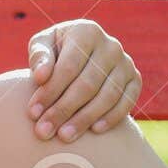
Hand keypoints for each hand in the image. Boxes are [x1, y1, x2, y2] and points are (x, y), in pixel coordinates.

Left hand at [27, 19, 140, 140]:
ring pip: (107, 96)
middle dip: (63, 110)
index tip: (32, 113)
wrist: (81, 55)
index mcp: (86, 31)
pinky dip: (111, 117)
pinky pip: (126, 101)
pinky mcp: (135, 79)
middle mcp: (110, 45)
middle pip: (87, 84)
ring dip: (84, 118)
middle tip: (44, 131)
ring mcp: (126, 63)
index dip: (50, 91)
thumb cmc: (56, 52)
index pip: (68, 67)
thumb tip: (40, 76)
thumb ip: (38, 56)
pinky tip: (94, 131)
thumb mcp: (42, 45)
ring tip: (64, 136)